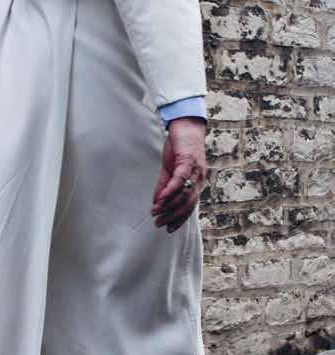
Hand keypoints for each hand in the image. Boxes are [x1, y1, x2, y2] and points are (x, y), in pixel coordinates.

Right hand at [151, 116, 206, 232]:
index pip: (189, 206)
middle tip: (159, 225)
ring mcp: (195, 171)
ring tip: (155, 213)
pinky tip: (160, 199)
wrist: (186, 126)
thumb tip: (156, 203)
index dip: (179, 218)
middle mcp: (199, 180)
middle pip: (188, 204)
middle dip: (173, 216)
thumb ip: (164, 186)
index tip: (168, 229)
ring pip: (184, 195)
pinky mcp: (188, 162)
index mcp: (196, 183)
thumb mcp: (169, 169)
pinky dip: (170, 191)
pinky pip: (179, 181)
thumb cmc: (180, 147)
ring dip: (169, 206)